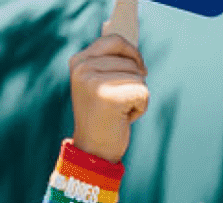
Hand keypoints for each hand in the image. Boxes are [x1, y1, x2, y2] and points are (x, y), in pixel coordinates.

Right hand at [68, 34, 148, 163]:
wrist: (94, 150)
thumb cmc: (103, 116)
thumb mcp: (98, 83)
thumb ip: (108, 61)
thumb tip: (117, 33)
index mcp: (78, 61)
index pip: (114, 40)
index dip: (133, 53)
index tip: (139, 68)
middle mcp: (83, 68)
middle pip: (131, 61)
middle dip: (135, 82)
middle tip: (119, 102)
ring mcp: (94, 81)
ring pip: (139, 78)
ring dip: (137, 97)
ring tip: (119, 110)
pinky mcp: (109, 96)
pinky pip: (143, 93)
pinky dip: (141, 108)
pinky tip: (124, 118)